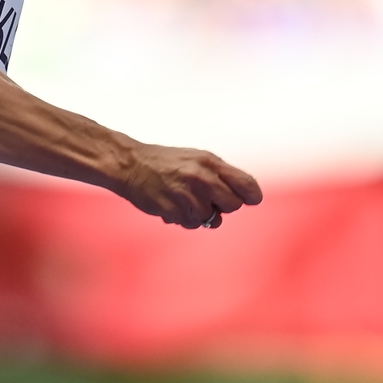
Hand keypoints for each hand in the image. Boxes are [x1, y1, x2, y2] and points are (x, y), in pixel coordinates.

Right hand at [115, 144, 262, 229]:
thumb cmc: (167, 162)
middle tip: (209, 198)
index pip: (247, 184)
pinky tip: (174, 204)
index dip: (251, 195)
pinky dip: (185, 218)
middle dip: (223, 205)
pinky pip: (191, 224)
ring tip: (185, 199)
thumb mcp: (198, 158)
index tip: (250, 199)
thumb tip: (246, 197)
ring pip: (212, 219)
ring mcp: (187, 196)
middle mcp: (201, 178)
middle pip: (233, 205)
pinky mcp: (174, 211)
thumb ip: (222, 174)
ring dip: (201, 213)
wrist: (131, 165)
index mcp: (210, 162)